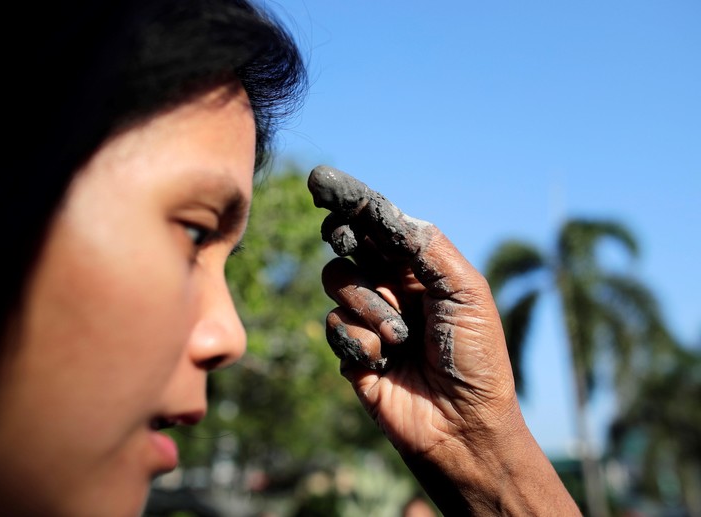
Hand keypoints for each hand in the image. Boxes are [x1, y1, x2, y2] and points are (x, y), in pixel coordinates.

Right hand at [308, 165, 578, 514]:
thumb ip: (428, 247)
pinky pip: (335, 325)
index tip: (321, 182)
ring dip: (370, 306)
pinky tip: (386, 362)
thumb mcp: (466, 290)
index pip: (378, 224)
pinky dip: (361, 342)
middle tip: (342, 235)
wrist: (462, 424)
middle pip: (347, 243)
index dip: (350, 200)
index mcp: (420, 266)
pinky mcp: (351, 349)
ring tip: (401, 337)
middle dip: (343, 236)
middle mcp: (391, 285)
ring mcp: (368, 317)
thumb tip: (389, 213)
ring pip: (337, 280)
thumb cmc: (476, 356)